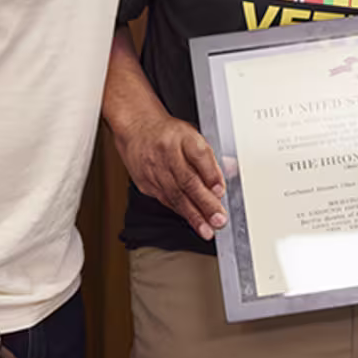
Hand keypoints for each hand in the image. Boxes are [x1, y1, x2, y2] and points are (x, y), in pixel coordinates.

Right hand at [116, 111, 227, 238]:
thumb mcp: (193, 137)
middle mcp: (166, 152)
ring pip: (175, 195)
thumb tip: (221, 183)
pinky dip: (180, 211)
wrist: (136, 128)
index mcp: (182, 136)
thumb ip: (209, 160)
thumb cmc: (169, 134)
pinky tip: (191, 220)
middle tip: (218, 220)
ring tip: (206, 229)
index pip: (198, 155)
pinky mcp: (145, 182)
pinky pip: (165, 199)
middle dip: (204, 203)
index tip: (221, 191)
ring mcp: (153, 168)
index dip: (211, 174)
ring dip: (193, 215)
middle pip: (187, 180)